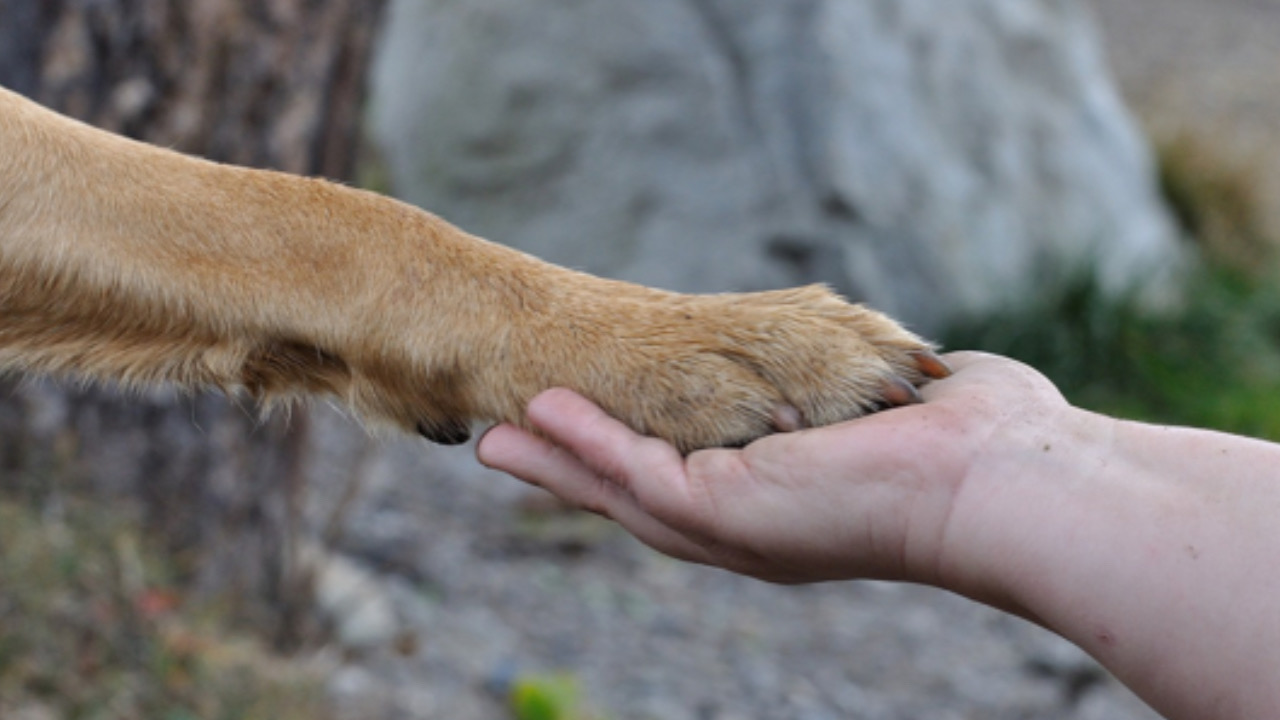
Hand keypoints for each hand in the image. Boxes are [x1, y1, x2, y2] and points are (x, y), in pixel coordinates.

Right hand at [476, 352, 1071, 587]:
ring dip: (557, 461)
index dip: (632, 456)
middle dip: (571, 470)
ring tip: (497, 436)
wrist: (1005, 479)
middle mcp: (751, 526)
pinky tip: (539, 416)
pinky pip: (634, 472)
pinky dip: (583, 444)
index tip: (586, 428)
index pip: (691, 479)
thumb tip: (909, 371)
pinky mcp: (725, 510)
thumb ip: (874, 389)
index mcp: (784, 505)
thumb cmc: (976, 441)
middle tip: (505, 447)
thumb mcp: (897, 405)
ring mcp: (733, 526)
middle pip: (637, 498)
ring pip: (620, 492)